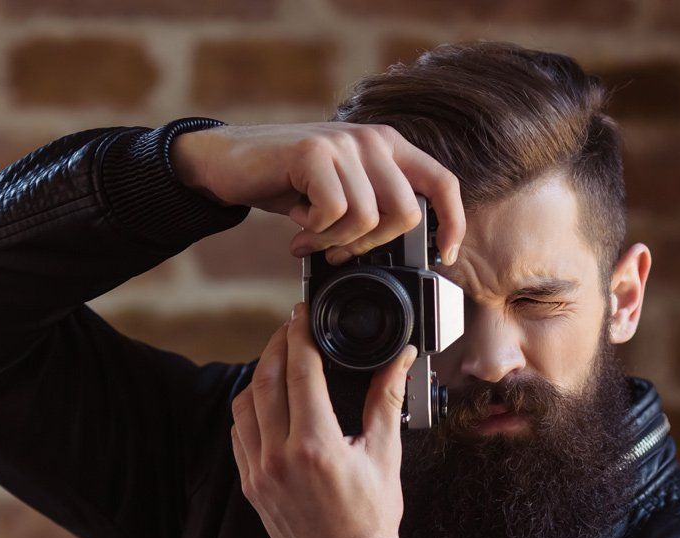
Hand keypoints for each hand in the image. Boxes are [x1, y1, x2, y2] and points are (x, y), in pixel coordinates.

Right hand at [170, 121, 464, 265]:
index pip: (442, 183)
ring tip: (309, 234)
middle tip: (336, 250)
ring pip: (368, 218)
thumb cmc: (288, 183)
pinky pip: (334, 212)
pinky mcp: (314, 152)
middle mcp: (373, 139)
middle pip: (406, 213)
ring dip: (334, 239)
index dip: (451, 223)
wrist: (228, 161)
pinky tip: (295, 218)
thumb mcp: (342, 192)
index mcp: (389, 147)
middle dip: (372, 245)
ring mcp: (344, 142)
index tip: (443, 256)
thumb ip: (376, 208)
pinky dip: (313, 228)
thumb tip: (410, 254)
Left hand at [229, 301, 417, 537]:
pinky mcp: (250, 486)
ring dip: (259, 375)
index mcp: (315, 446)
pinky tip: (268, 400)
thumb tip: (399, 358)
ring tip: (279, 360)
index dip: (300, 335)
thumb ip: (387, 398)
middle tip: (290, 328)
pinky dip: (250, 409)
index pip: (300, 372)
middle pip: (265, 380)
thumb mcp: (385, 453)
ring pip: (245, 404)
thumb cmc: (373, 516)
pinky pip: (239, 434)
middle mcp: (279, 457)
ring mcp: (260, 472)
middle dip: (277, 346)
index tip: (302, 315)